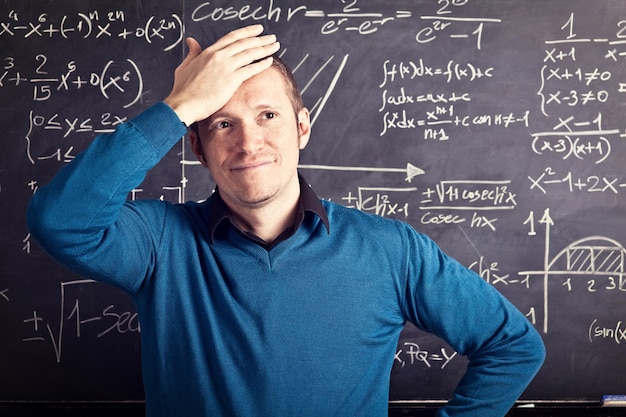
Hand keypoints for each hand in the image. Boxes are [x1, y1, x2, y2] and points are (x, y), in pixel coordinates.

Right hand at [164, 25, 279, 125]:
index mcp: (208, 52)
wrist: (185, 104)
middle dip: (260, 39)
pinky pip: (251, 69)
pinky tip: (269, 61)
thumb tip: (192, 41)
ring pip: (250, 54)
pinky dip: (262, 64)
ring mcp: (226, 67)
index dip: (247, 32)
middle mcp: (219, 56)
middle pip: (244, 43)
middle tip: (271, 37)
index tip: (257, 30)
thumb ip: (192, 53)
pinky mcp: (231, 80)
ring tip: (275, 46)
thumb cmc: (184, 89)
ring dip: (265, 48)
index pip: (232, 37)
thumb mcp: (185, 65)